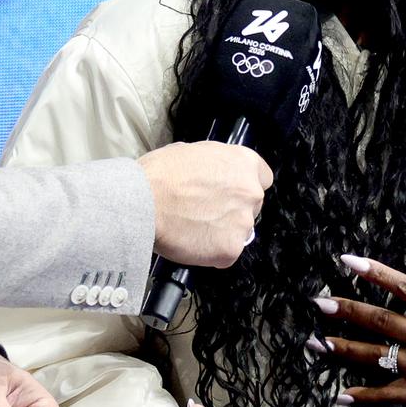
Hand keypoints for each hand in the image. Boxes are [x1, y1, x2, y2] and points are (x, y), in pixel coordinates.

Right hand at [139, 142, 272, 267]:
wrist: (142, 202)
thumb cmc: (159, 175)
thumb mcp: (191, 152)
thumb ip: (213, 166)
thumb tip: (210, 175)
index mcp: (244, 163)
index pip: (262, 178)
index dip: (243, 187)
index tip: (231, 193)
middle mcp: (250, 192)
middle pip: (251, 207)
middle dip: (231, 211)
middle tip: (204, 213)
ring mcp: (243, 223)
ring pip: (238, 232)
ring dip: (220, 232)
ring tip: (192, 228)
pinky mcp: (231, 249)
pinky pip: (224, 254)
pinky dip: (210, 253)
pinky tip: (190, 242)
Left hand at [315, 227, 405, 406]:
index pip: (403, 287)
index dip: (374, 272)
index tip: (347, 261)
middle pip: (380, 321)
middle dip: (347, 310)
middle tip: (319, 302)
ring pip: (375, 356)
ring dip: (343, 348)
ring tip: (315, 342)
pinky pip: (387, 394)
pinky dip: (364, 395)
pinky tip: (340, 393)